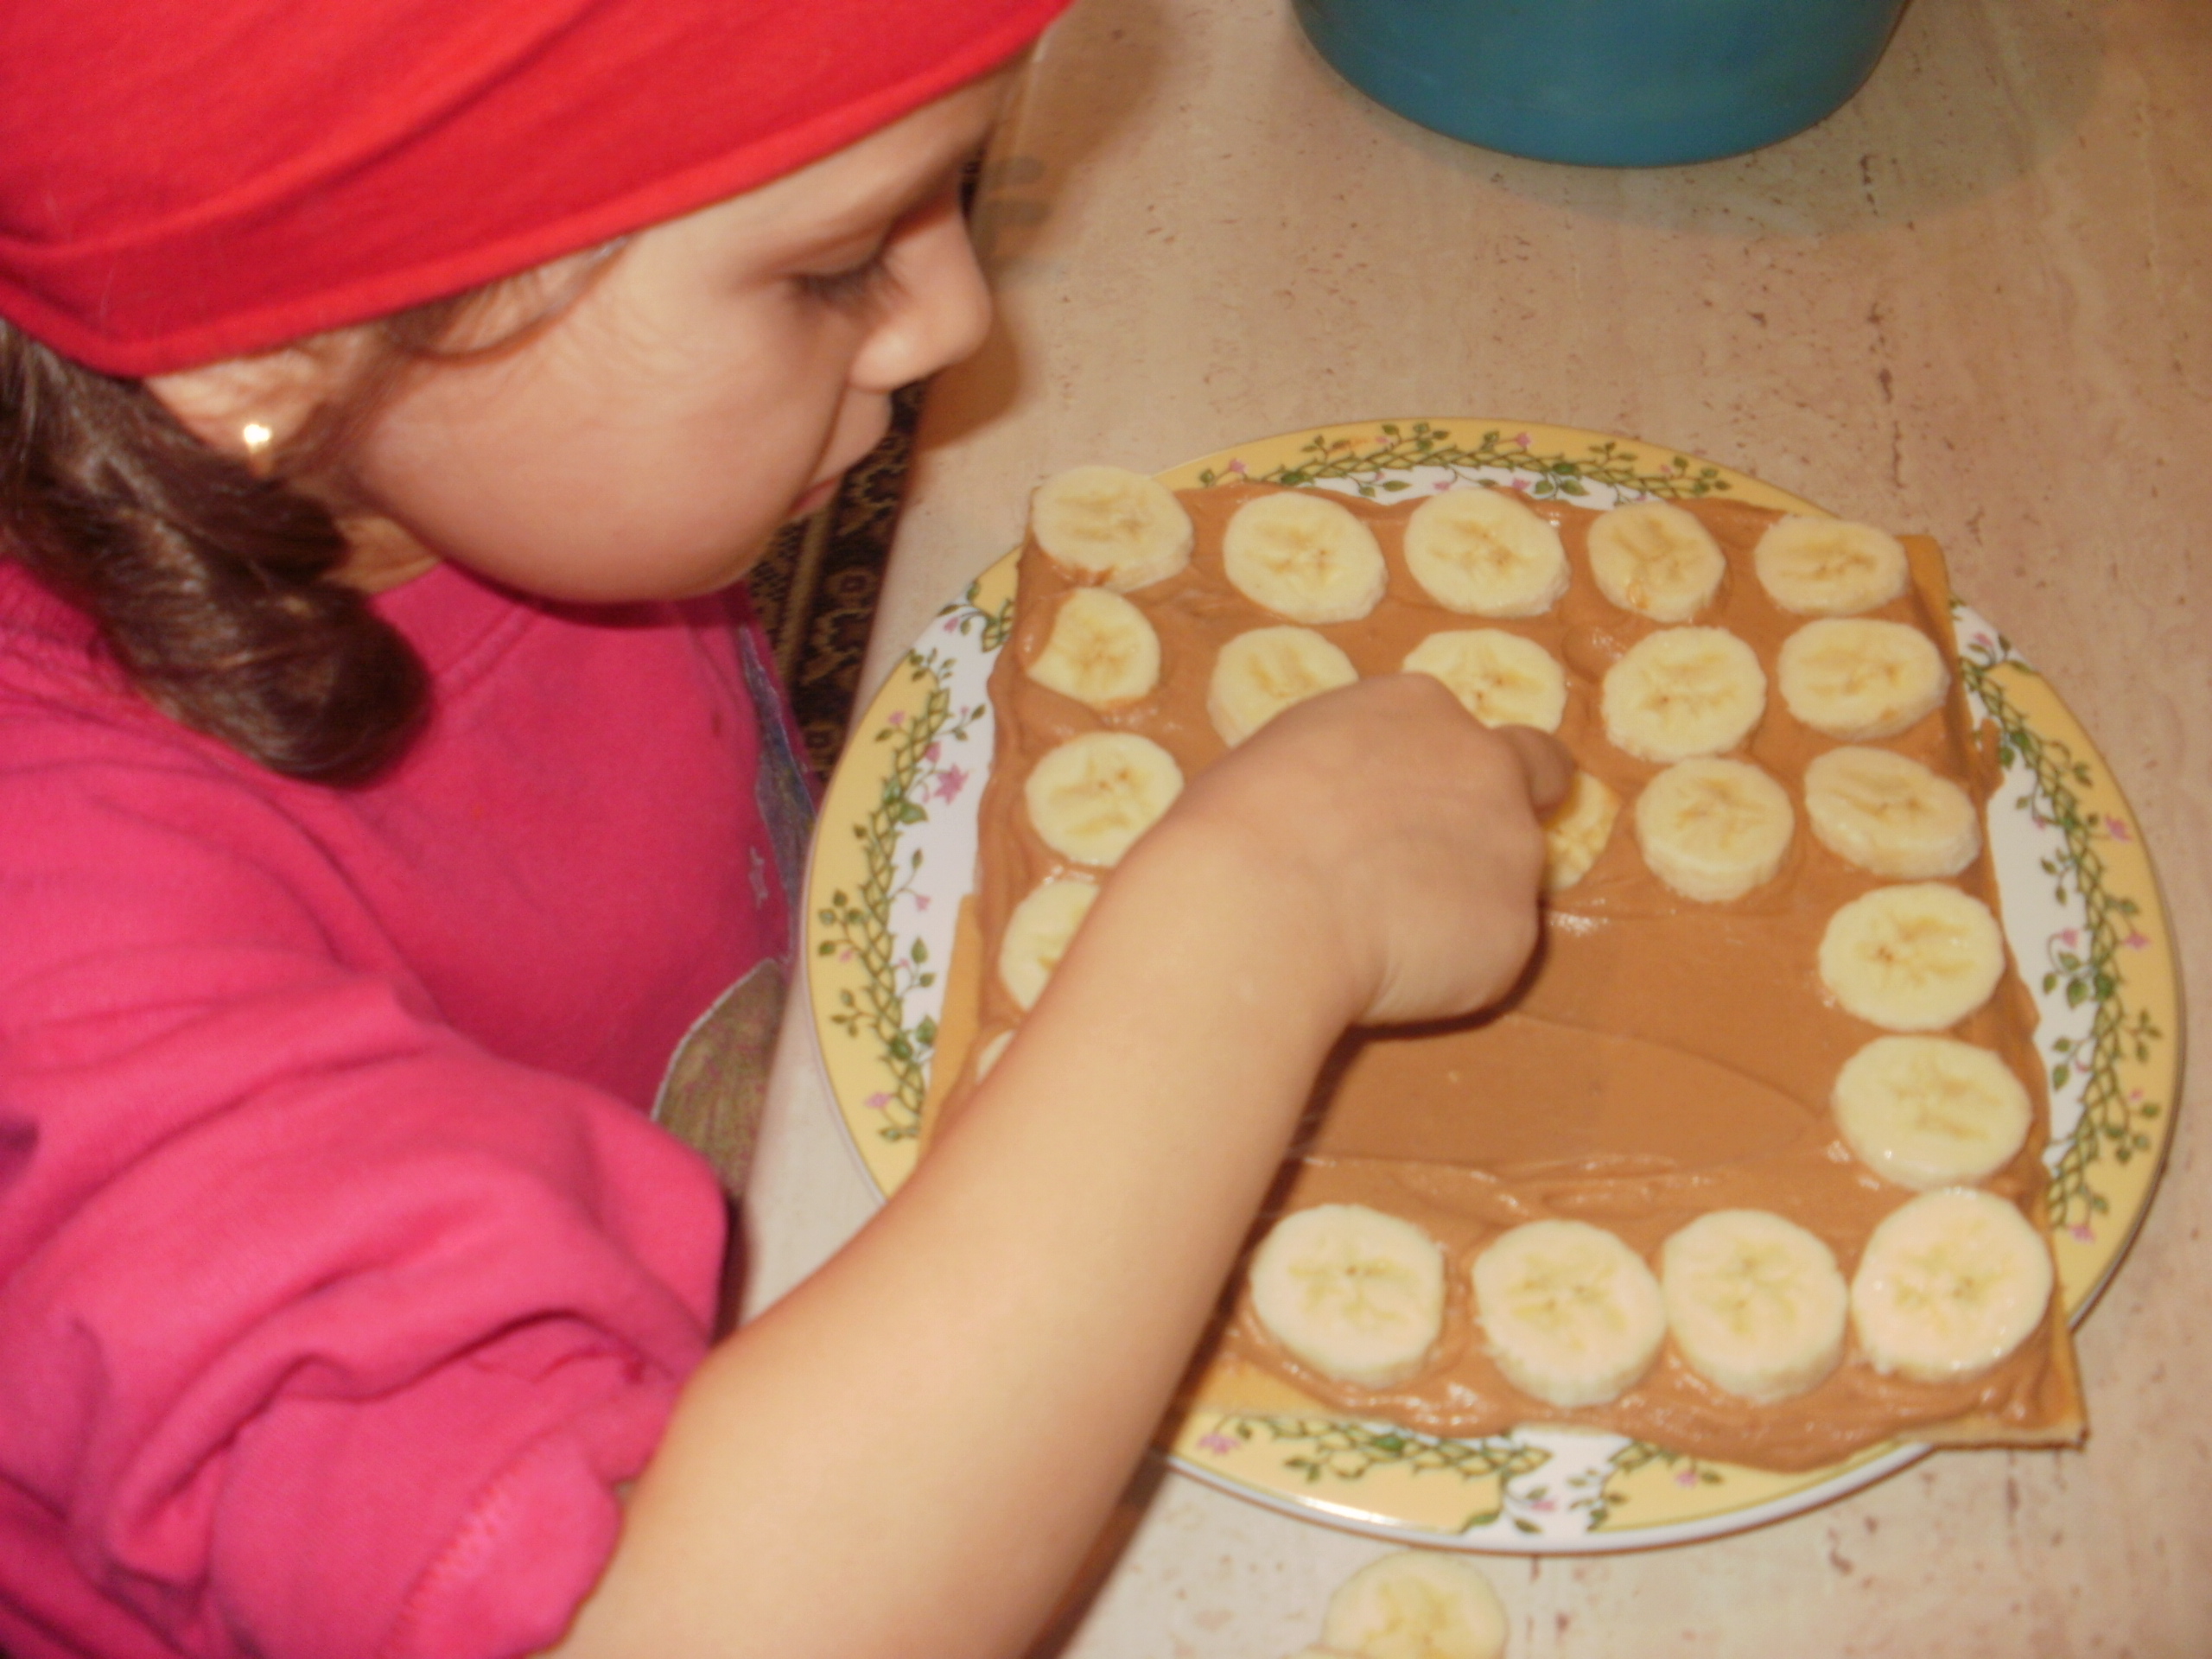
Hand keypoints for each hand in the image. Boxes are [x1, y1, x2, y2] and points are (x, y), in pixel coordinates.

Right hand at [1143, 673, 1571, 1027]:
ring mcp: (1512, 851)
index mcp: (1418, 709)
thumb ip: (1353, 772)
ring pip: (1506, 881)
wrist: (1256, 906)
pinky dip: (1448, 972)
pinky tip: (1384, 976)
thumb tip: (1355, 813)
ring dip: (1464, 904)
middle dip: (1493, 824)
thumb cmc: (1238, 825)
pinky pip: (1487, 957)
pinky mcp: (1514, 936)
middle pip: (1531, 785)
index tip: (1419, 807)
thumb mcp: (1287, 757)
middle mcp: (1486, 766)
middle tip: (1429, 874)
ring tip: (1381, 938)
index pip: (1470, 730)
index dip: (1452, 772)